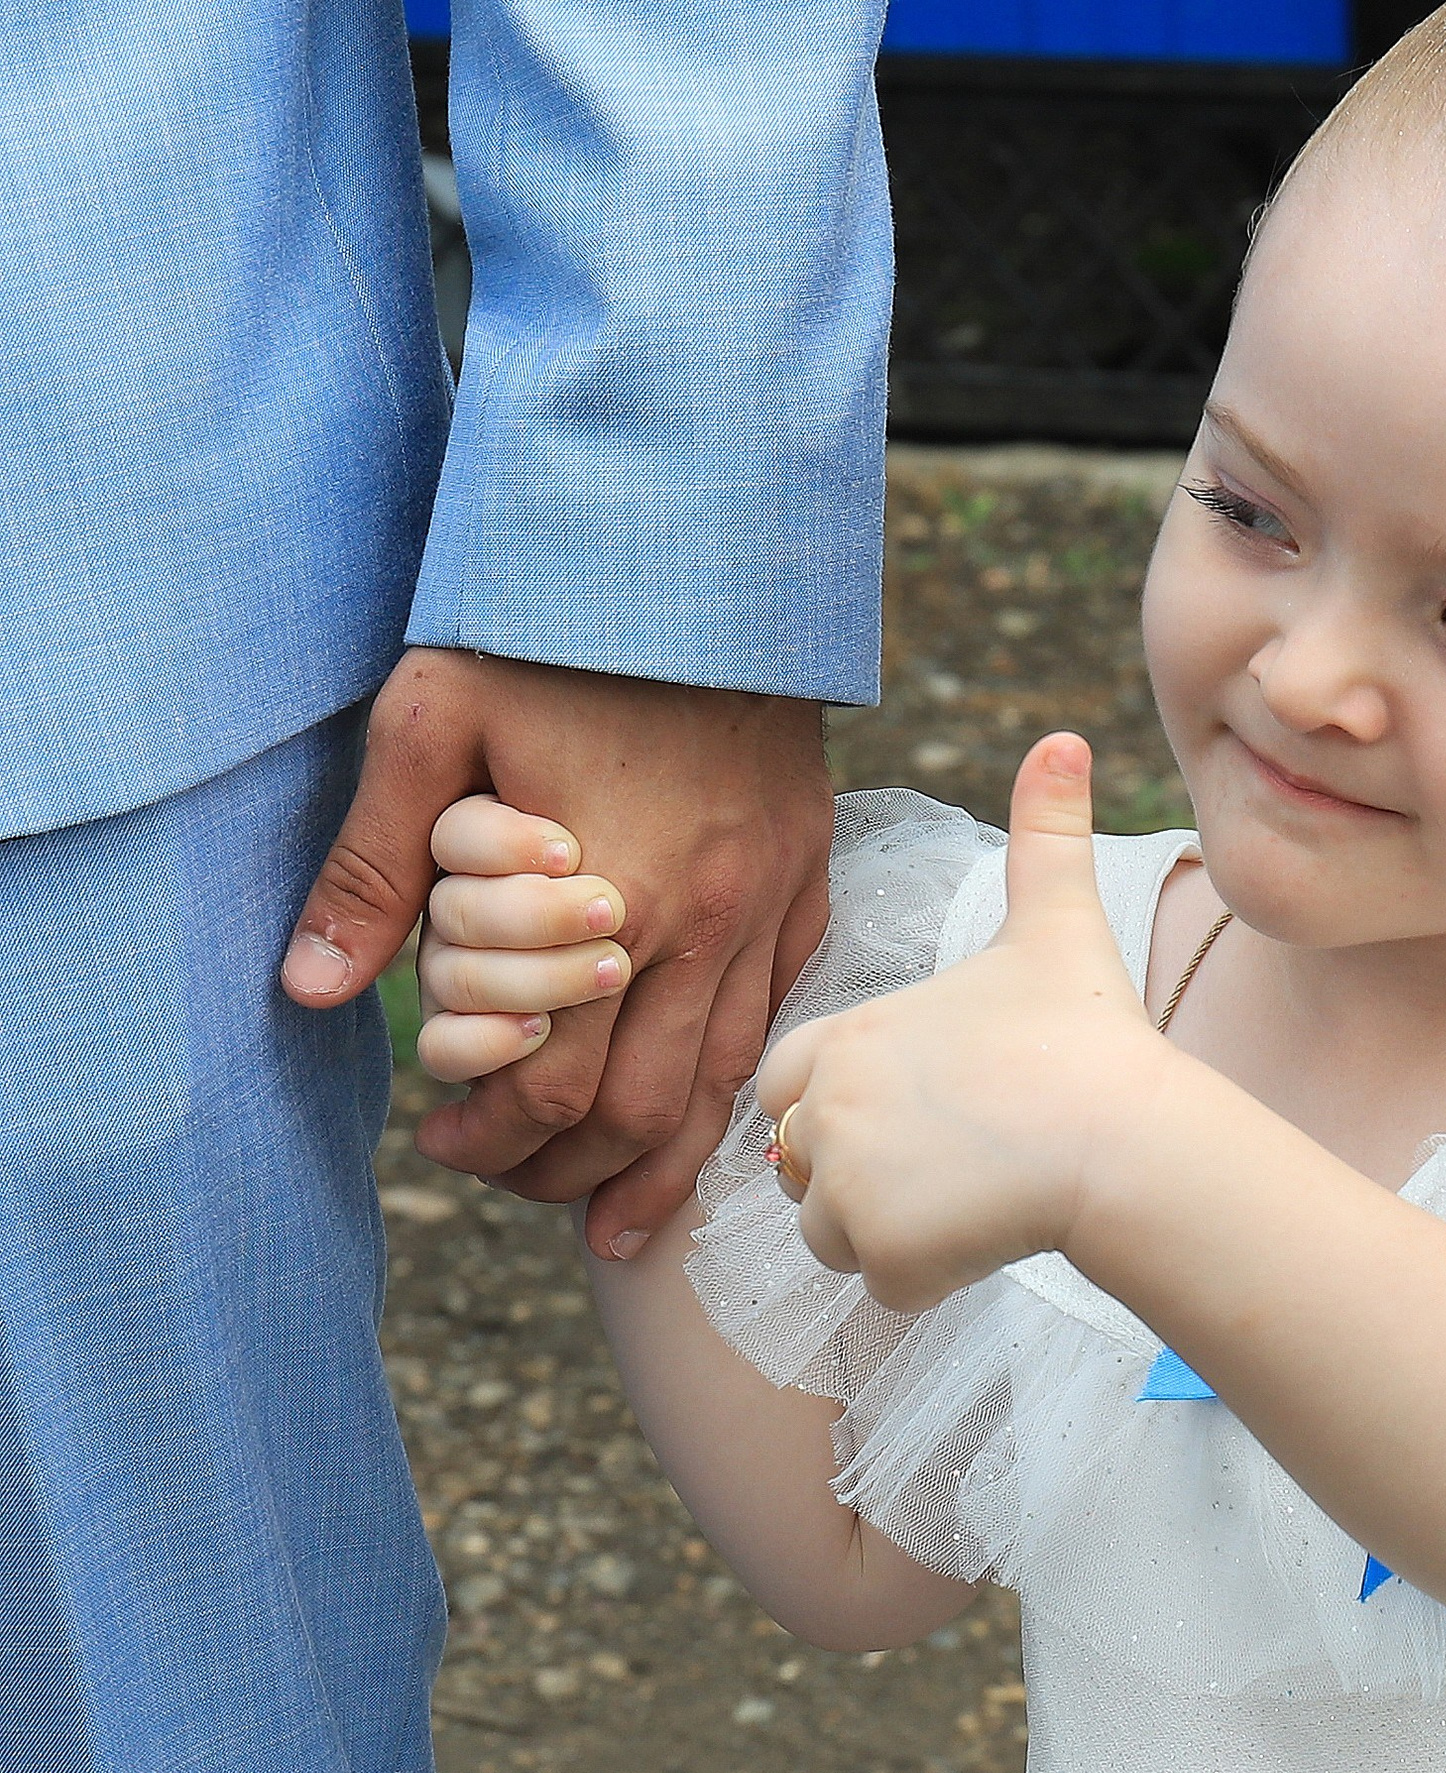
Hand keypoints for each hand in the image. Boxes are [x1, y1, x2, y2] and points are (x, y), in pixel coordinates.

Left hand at [282, 650, 834, 1255]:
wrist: (704, 554)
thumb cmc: (551, 629)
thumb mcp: (429, 717)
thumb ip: (373, 863)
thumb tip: (314, 991)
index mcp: (610, 900)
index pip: (551, 1083)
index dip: (490, 1138)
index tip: (441, 1142)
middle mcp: (702, 924)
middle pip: (638, 1110)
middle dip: (564, 1172)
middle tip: (506, 1183)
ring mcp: (766, 907)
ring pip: (723, 1086)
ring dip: (659, 1165)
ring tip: (609, 1218)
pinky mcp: (803, 882)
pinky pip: (776, 1023)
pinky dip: (733, 1094)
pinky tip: (698, 1125)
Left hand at [758, 735, 1165, 1306]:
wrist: (1122, 1137)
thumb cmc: (1087, 1034)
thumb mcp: (1056, 922)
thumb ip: (1045, 833)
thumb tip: (1065, 737)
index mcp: (843, 1034)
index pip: (783, 1083)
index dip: (846, 1101)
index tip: (927, 1106)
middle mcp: (822, 1107)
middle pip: (803, 1166)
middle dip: (864, 1174)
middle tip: (959, 1159)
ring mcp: (845, 1183)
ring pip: (834, 1232)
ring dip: (894, 1229)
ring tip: (980, 1195)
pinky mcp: (880, 1250)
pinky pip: (883, 1282)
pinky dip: (930, 1274)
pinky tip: (993, 1232)